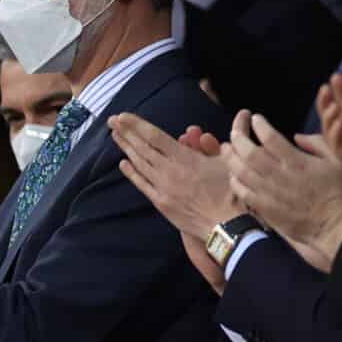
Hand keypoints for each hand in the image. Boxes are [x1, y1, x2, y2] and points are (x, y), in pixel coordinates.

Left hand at [109, 112, 240, 238]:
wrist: (224, 224)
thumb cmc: (230, 191)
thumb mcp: (225, 161)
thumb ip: (208, 145)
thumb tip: (195, 132)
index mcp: (185, 158)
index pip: (155, 136)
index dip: (137, 125)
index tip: (122, 116)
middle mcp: (169, 171)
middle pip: (142, 148)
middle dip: (126, 132)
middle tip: (111, 121)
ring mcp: (162, 187)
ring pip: (140, 164)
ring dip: (126, 148)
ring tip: (115, 136)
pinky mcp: (160, 202)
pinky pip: (142, 185)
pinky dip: (132, 173)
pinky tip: (123, 163)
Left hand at [226, 111, 341, 273]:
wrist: (333, 225)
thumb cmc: (337, 191)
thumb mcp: (336, 160)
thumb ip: (317, 143)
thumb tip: (297, 136)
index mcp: (297, 161)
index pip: (270, 137)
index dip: (259, 125)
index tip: (255, 119)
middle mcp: (279, 175)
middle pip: (249, 152)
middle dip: (238, 138)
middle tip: (235, 131)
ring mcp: (269, 192)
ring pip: (241, 171)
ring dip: (231, 157)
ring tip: (226, 148)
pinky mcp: (264, 207)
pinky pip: (242, 191)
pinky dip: (234, 180)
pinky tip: (232, 174)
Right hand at [319, 77, 341, 190]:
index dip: (341, 91)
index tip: (335, 77)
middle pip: (335, 117)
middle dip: (326, 104)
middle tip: (324, 90)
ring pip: (333, 134)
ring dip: (328, 120)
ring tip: (333, 108)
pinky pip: (340, 151)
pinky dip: (335, 138)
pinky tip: (338, 125)